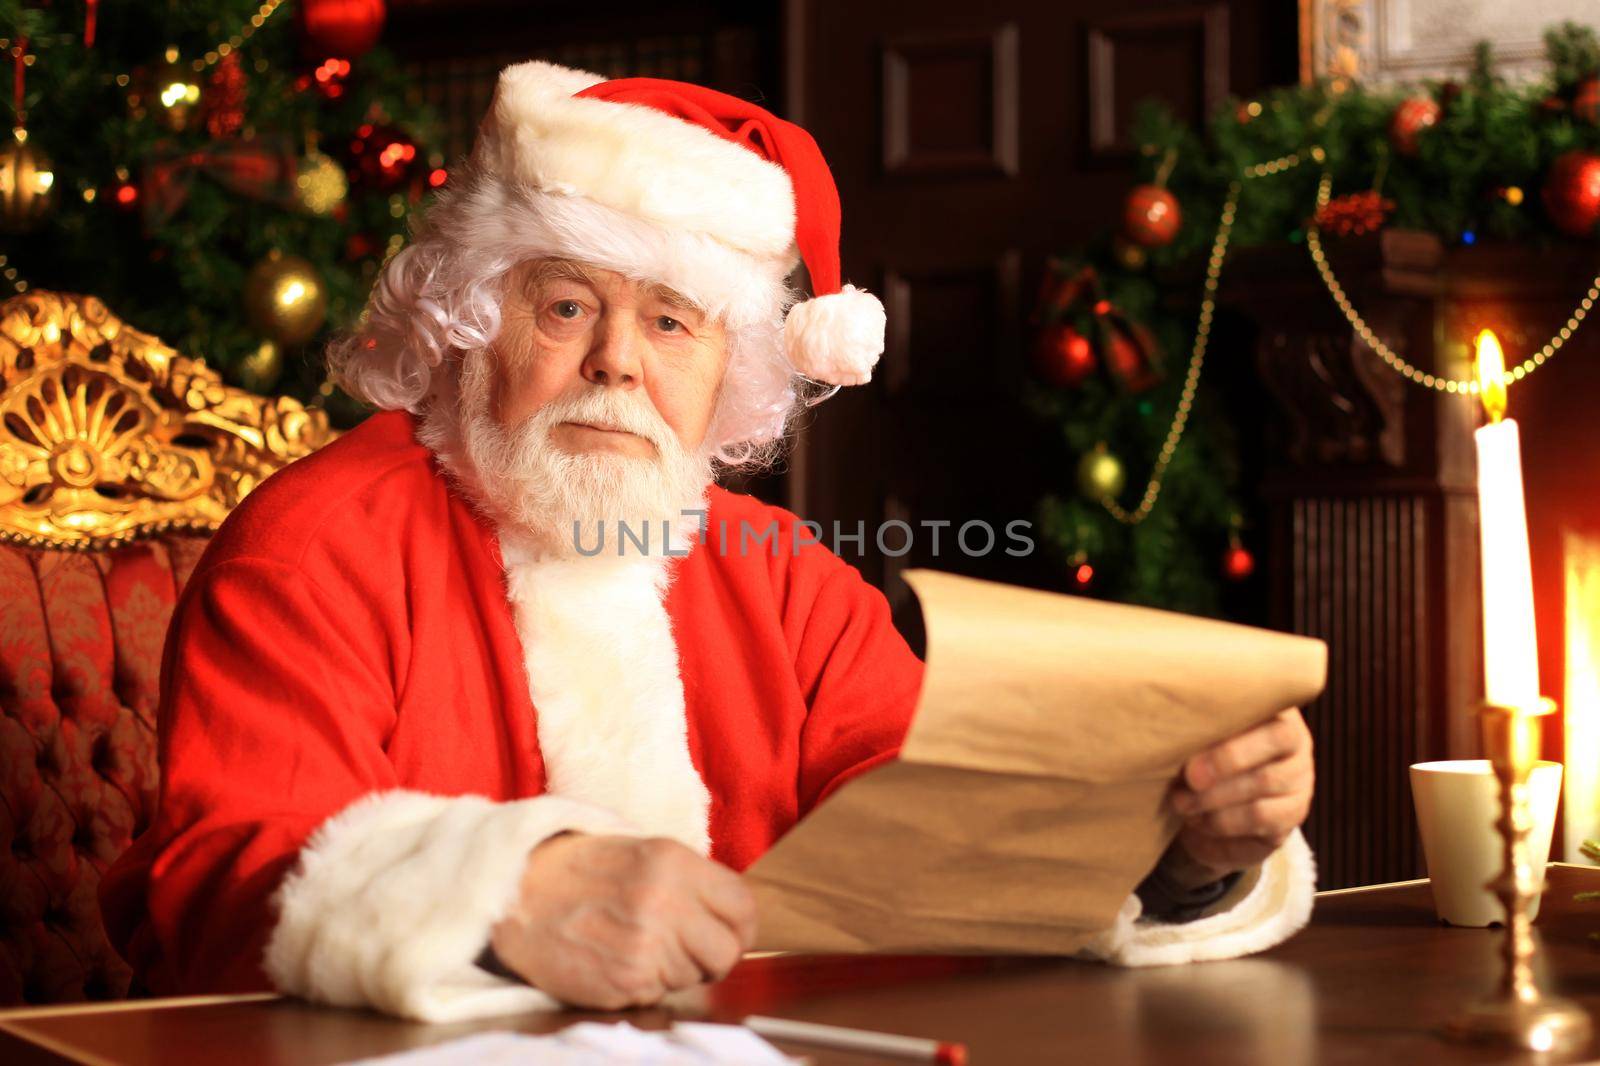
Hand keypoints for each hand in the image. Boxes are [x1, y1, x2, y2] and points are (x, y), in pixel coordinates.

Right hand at [489, 834, 757, 1009]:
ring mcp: (644, 945)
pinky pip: (659, 994)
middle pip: (727, 952)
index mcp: (674, 863)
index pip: (744, 908)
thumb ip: (691, 880)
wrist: (516, 892)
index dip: (739, 927)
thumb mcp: (643, 851)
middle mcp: (664, 902)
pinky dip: (644, 985)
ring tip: (636, 945)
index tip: (726, 933)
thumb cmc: (581, 871)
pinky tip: (617, 960)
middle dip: (712, 957)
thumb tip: (733, 916)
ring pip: (693, 978)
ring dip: (673, 970)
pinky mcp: (624, 981)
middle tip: (685, 949)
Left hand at [1167, 708, 1313, 885]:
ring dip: (1217, 795)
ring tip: (1182, 802)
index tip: (1191, 734)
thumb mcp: (1194, 738)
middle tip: (1190, 776)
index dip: (1233, 713)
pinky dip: (1224, 820)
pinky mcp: (1294, 811)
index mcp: (1270, 707)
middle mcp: (1294, 738)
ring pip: (1266, 780)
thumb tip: (1172, 726)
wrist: (1208, 814)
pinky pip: (1263, 816)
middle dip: (1227, 757)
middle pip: (1277, 738)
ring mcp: (1299, 776)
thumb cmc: (1196, 760)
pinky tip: (1198, 819)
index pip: (1269, 698)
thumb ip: (1194, 727)